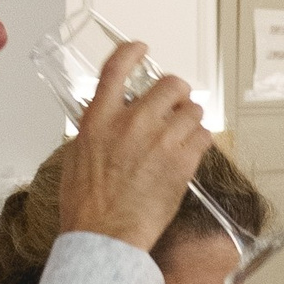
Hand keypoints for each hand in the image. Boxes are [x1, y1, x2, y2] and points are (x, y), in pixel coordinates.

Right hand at [60, 36, 206, 253]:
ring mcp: (160, 140)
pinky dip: (200, 140)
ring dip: (191, 117)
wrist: (104, 235)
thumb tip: (110, 121)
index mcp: (100, 118)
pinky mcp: (182, 161)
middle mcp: (132, 121)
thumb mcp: (79, 156)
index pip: (116, 68)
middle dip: (176, 91)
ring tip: (184, 130)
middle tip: (176, 102)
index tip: (141, 49)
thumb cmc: (86, 205)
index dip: (132, 52)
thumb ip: (98, 130)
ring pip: (192, 109)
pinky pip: (204, 136)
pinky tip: (192, 149)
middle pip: (169, 84)